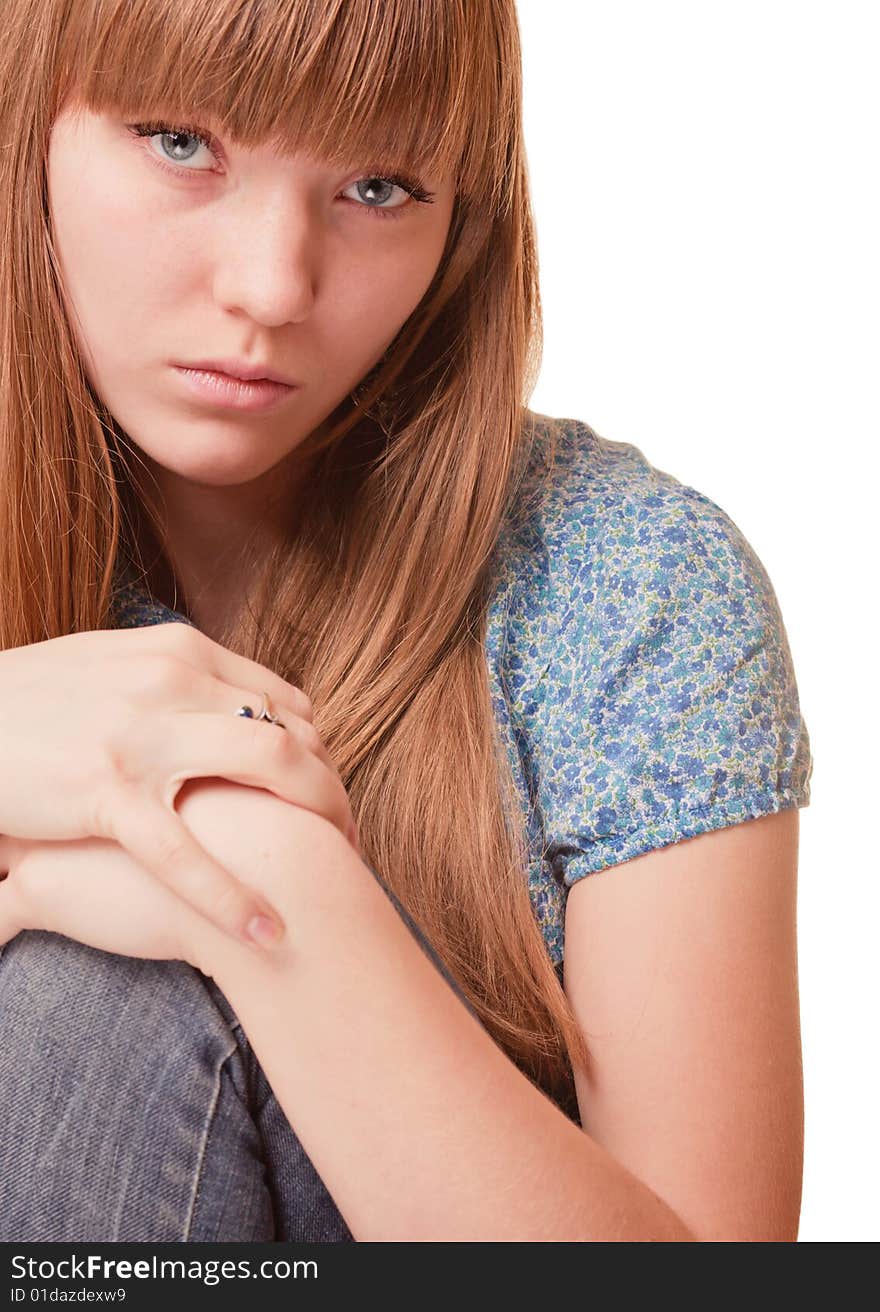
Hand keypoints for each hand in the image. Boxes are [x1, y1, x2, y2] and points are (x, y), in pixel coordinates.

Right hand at [0, 621, 359, 947]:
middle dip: (335, 789)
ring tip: (337, 871)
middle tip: (351, 839)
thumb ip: (176, 682)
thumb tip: (234, 706)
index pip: (285, 700)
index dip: (320, 752)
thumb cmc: (29, 701)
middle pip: (293, 729)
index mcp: (180, 652)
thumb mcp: (110, 668)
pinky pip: (184, 850)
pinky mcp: (105, 791)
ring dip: (318, 819)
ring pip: (267, 766)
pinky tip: (266, 931)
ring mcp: (141, 734)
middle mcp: (173, 681)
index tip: (328, 796)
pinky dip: (231, 895)